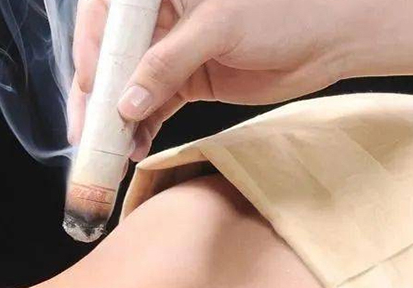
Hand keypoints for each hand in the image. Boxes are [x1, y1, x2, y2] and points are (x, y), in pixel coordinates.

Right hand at [67, 0, 412, 160]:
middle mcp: (160, 20)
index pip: (108, 15)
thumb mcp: (218, 28)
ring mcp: (171, 53)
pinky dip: (143, 129)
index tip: (92, 86)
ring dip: (117, 120)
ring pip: (129, 87)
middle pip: (112, 57)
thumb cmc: (281, 13)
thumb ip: (169, 62)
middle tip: (85, 133)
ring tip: (109, 150)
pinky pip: (153, 107)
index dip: (92, 49)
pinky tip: (135, 148)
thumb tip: (127, 102)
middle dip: (97, 96)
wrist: (327, 41)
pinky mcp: (186, 81)